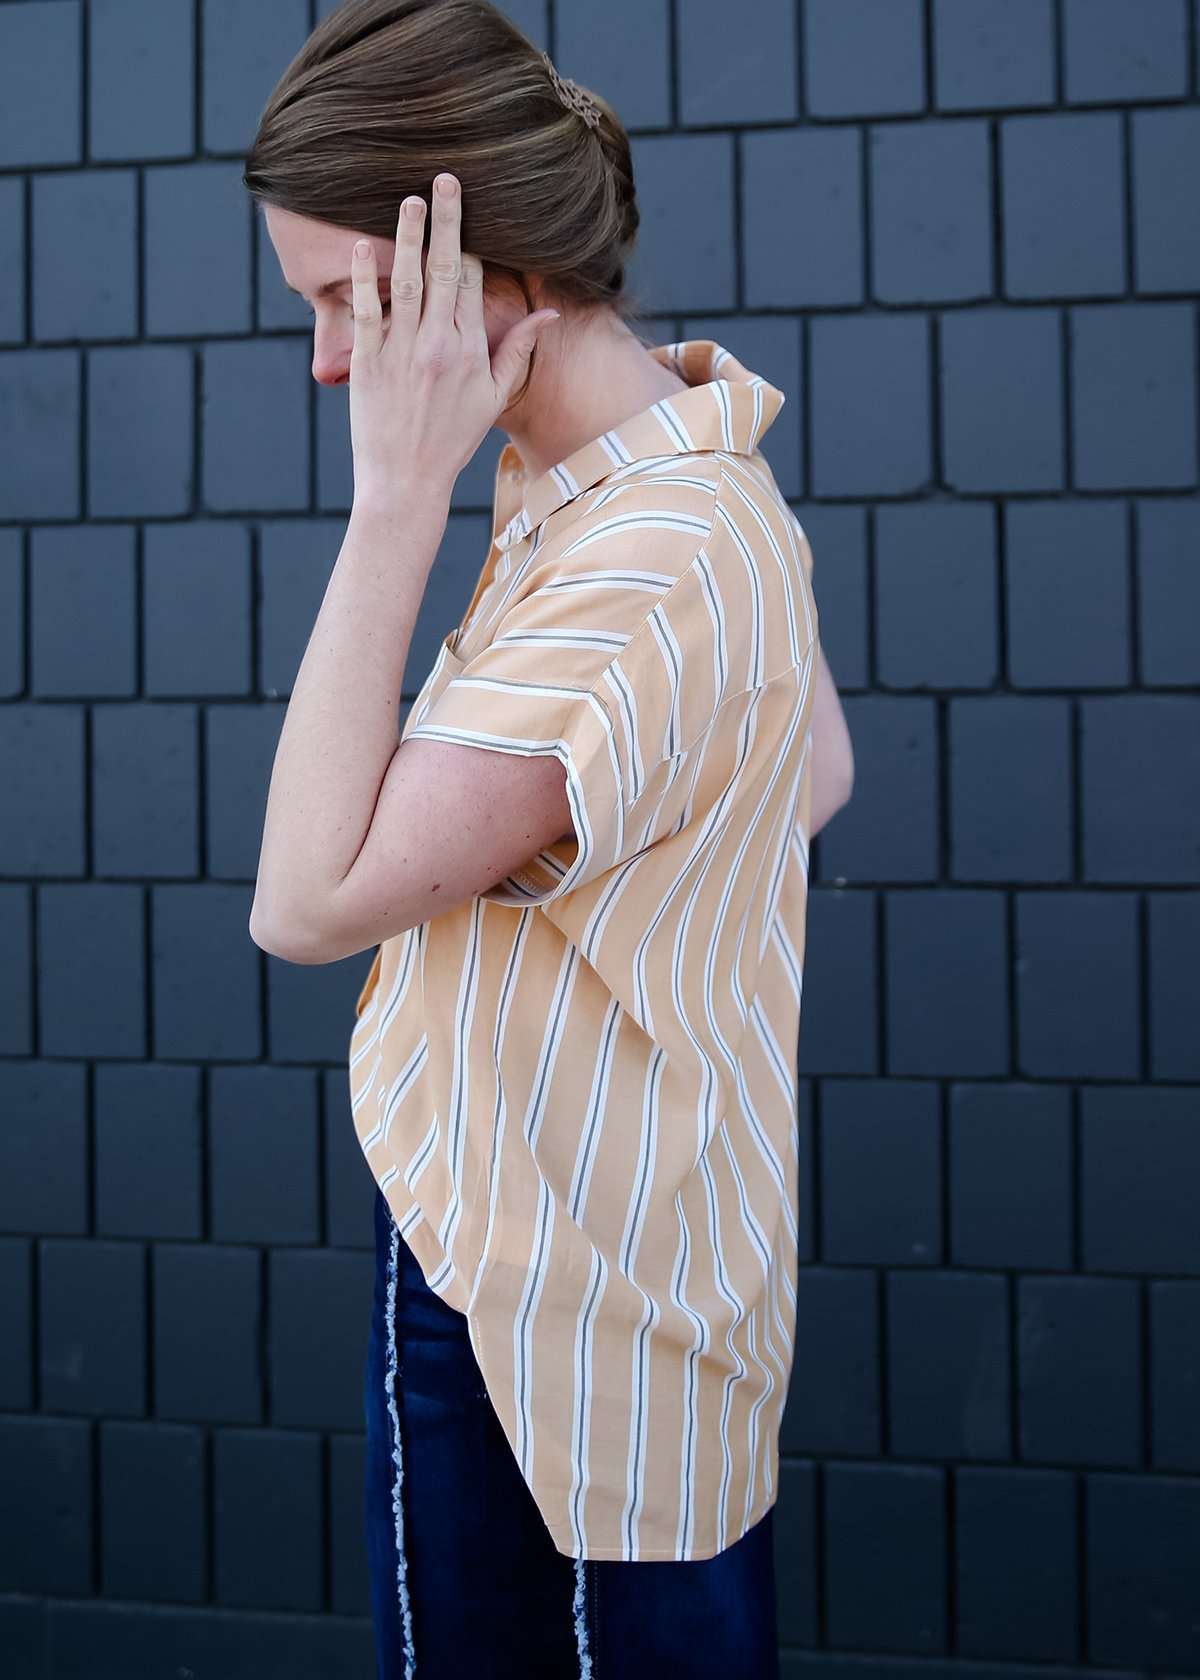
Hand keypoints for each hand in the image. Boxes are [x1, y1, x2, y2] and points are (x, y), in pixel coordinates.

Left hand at [347, 172, 560, 509]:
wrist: (407, 481)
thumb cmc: (453, 439)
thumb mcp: (494, 397)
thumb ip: (517, 349)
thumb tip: (550, 315)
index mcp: (470, 350)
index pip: (472, 282)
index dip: (470, 241)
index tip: (469, 205)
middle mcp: (438, 346)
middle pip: (445, 271)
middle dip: (447, 221)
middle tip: (446, 178)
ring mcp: (401, 352)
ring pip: (407, 282)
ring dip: (408, 237)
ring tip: (410, 198)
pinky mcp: (367, 363)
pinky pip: (366, 312)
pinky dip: (364, 278)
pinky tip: (362, 245)